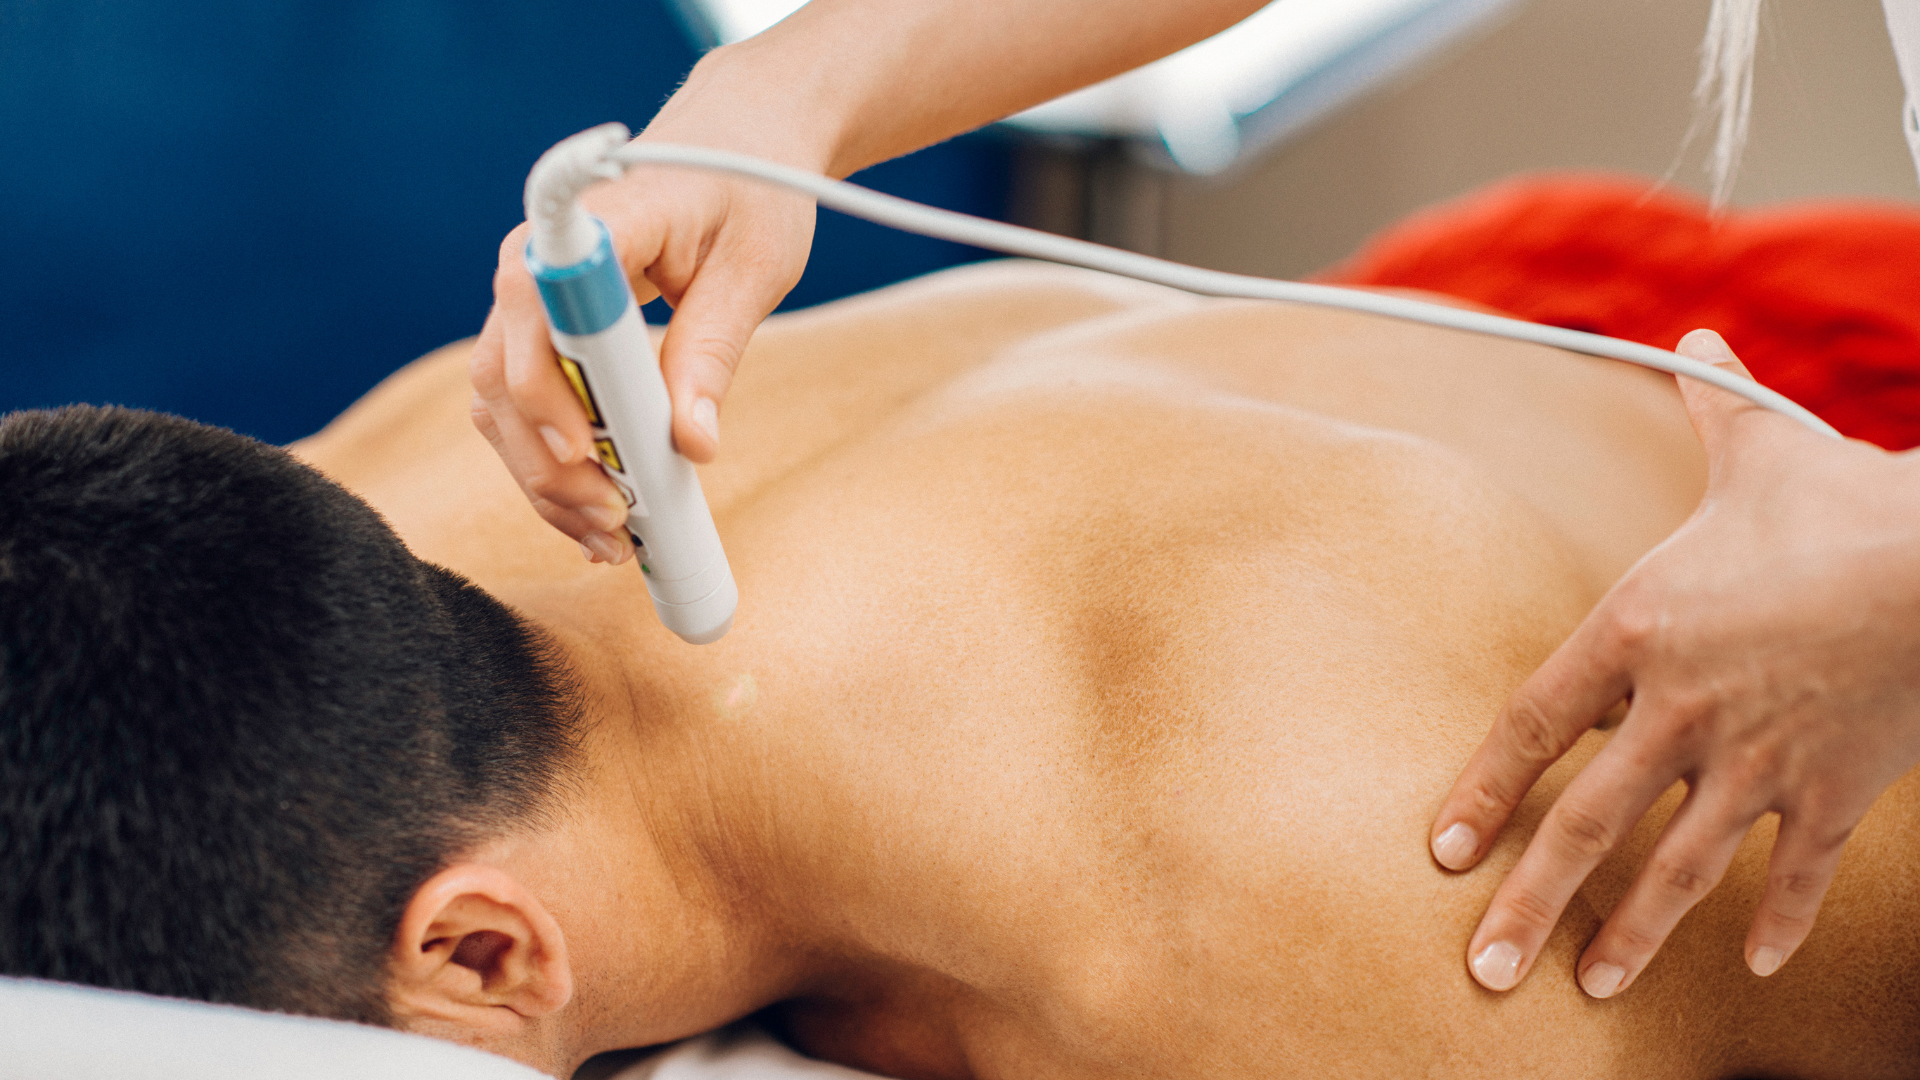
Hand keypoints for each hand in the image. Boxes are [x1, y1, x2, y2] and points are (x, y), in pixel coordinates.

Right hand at [469, 71, 817, 564]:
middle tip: (615, 521)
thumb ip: (713, 350)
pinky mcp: (544, 331)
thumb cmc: (750, 191)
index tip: (587, 453)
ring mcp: (530, 298)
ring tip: (609, 538)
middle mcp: (537, 260)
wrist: (741, 141)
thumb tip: (693, 443)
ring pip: (502, 404)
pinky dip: (552, 465)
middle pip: (504, 374)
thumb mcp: (752, 268)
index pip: (533, 303)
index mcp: (589, 224)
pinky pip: (525, 405)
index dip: (547, 386)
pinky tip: (594, 514)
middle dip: (550, 462)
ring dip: (545, 479)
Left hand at [1429, 329, 1919, 997]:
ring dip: (1633, 932)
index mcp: (1637, 630)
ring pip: (1679, 865)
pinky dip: (1782, 918)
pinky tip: (1757, 966)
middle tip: (1483, 971)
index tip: (1443, 851)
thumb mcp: (1758, 447)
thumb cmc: (1842, 500)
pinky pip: (1799, 869)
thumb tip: (1689, 338)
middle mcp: (1682, 708)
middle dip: (1531, 901)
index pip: (1536, 725)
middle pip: (1588, 822)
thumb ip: (1707, 403)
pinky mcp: (1837, 787)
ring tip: (1589, 986)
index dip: (1485, 790)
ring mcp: (1759, 758)